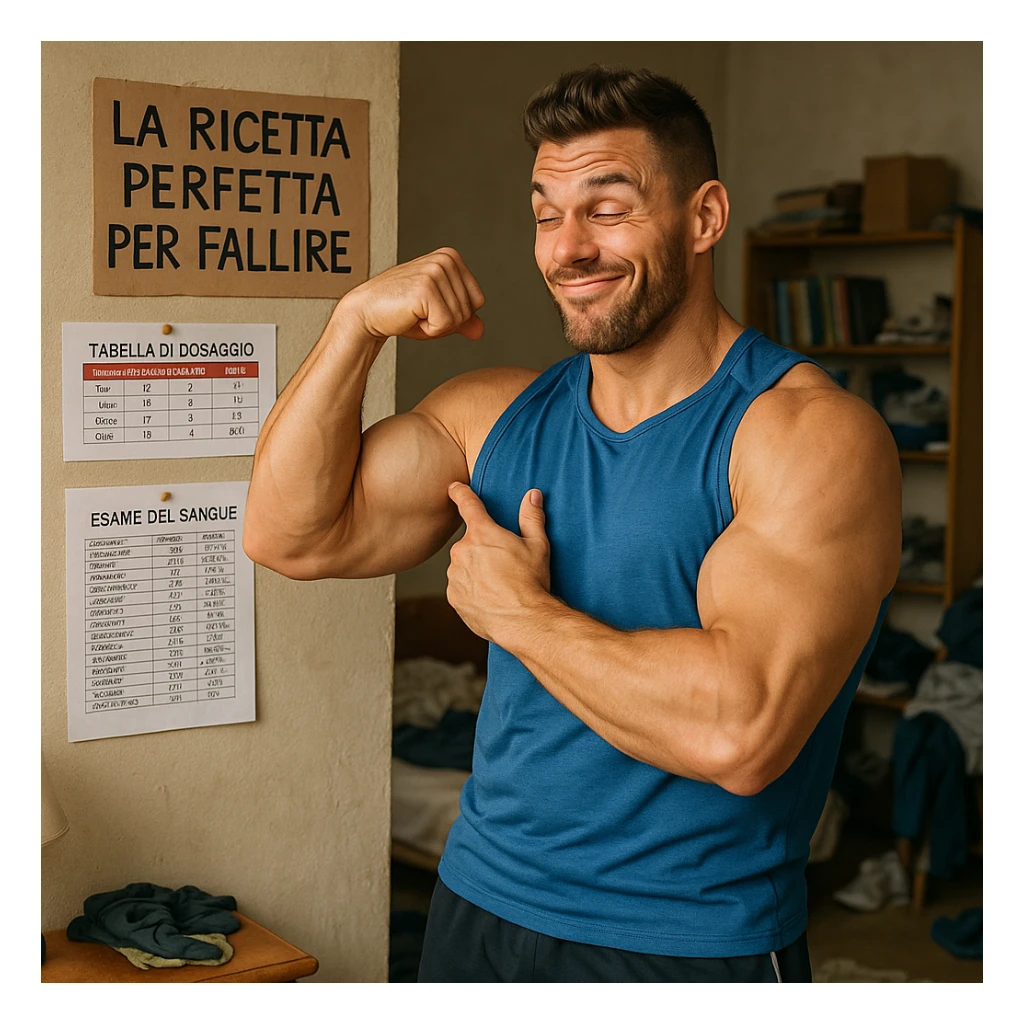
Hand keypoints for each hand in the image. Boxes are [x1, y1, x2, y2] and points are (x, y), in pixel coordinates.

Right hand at [335, 247, 484, 341]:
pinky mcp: (427, 288)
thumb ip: (461, 319)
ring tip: (414, 313)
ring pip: (458, 319)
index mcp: (451, 257)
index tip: (429, 307)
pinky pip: (445, 325)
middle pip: (469, 311)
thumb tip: (480, 331)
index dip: (455, 314)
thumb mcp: (437, 313)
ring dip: (436, 327)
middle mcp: (446, 259)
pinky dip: (428, 331)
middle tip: (418, 312)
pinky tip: (410, 316)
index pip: (477, 301)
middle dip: (445, 322)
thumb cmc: (399, 312)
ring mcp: (436, 271)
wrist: (366, 313)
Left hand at [445, 482, 550, 644]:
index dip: (460, 493)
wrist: (522, 621)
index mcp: (483, 533)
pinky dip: (471, 589)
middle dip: (483, 548)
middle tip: (504, 564)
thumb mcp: (538, 546)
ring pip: (463, 565)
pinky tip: (490, 597)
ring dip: (475, 569)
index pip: (467, 504)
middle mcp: (462, 550)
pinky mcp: (453, 596)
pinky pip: (460, 586)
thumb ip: (532, 517)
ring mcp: (455, 574)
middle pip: (469, 542)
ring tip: (499, 584)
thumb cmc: (531, 582)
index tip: (454, 488)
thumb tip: (533, 496)